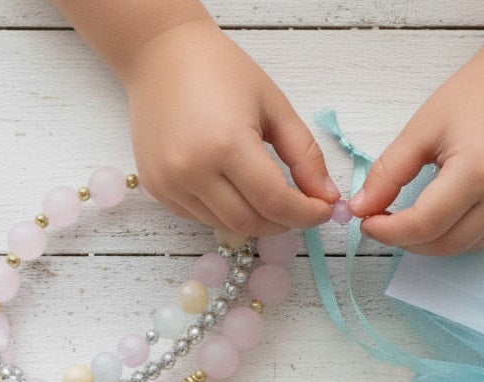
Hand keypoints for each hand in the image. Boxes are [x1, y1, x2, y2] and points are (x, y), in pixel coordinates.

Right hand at [125, 19, 337, 236]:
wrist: (160, 54)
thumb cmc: (220, 71)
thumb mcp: (274, 106)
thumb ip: (305, 155)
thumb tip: (327, 197)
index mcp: (226, 144)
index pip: (275, 202)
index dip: (306, 214)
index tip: (323, 211)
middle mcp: (193, 170)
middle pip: (250, 222)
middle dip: (282, 222)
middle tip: (299, 208)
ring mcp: (170, 182)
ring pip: (226, 225)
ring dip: (255, 219)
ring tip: (268, 197)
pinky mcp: (156, 188)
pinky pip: (201, 217)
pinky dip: (226, 212)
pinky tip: (234, 189)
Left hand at [349, 42, 483, 254]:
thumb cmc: (477, 93)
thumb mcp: (423, 128)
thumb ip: (389, 173)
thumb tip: (360, 209)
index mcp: (478, 170)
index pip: (425, 224)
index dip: (390, 232)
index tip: (367, 223)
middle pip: (446, 244)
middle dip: (409, 242)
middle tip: (386, 225)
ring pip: (467, 247)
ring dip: (434, 241)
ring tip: (414, 220)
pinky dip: (461, 234)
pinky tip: (447, 214)